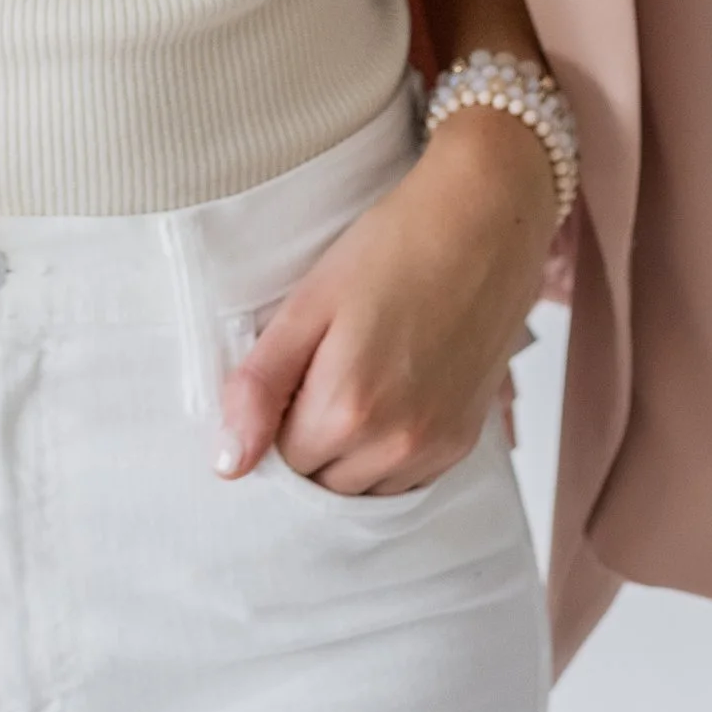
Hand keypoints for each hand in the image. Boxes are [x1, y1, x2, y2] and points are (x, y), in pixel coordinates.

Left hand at [214, 102, 555, 495]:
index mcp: (348, 409)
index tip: (294, 369)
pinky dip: (388, 455)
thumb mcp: (308, 303)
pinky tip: (391, 396)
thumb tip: (227, 463)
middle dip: (310, 439)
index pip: (282, 461)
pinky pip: (408, 481)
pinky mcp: (466, 440)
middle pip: (323, 483)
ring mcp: (437, 446)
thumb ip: (260, 386)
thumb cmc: (392, 248)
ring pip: (364, 490)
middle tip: (325, 367)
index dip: (276, 418)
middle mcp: (397, 444)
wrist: (484, 221)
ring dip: (349, 455)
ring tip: (359, 377)